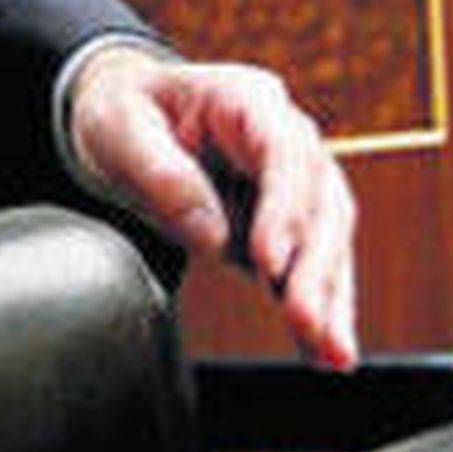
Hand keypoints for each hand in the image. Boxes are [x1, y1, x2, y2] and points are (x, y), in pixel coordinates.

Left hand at [67, 45, 357, 369]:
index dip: (284, 208)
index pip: (284, 151)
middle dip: (316, 266)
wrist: (121, 115)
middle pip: (319, 199)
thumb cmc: (122, 111)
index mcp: (245, 98)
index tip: (269, 263)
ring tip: (331, 352)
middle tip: (306, 322)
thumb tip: (214, 237)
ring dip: (331, 296)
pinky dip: (319, 306)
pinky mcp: (283, 222)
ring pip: (328, 237)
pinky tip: (323, 351)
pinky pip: (310, 264)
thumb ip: (164, 177)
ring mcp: (289, 179)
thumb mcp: (121, 131)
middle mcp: (281, 136)